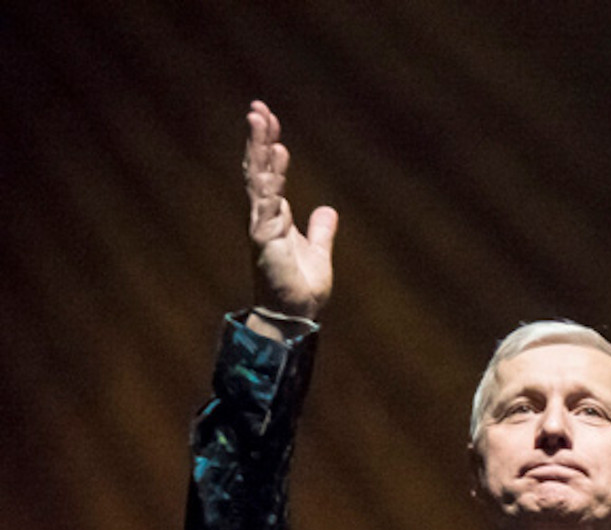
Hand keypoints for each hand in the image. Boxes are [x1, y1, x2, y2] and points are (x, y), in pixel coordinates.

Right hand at [244, 100, 337, 319]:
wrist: (295, 315)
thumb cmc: (301, 287)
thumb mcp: (318, 251)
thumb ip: (321, 230)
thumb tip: (327, 210)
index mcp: (275, 216)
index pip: (269, 174)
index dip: (268, 146)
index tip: (270, 120)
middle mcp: (264, 216)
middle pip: (258, 168)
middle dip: (258, 138)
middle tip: (257, 107)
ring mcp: (262, 225)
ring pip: (258, 179)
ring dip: (259, 148)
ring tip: (260, 119)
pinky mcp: (266, 238)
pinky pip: (268, 203)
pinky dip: (271, 180)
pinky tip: (273, 157)